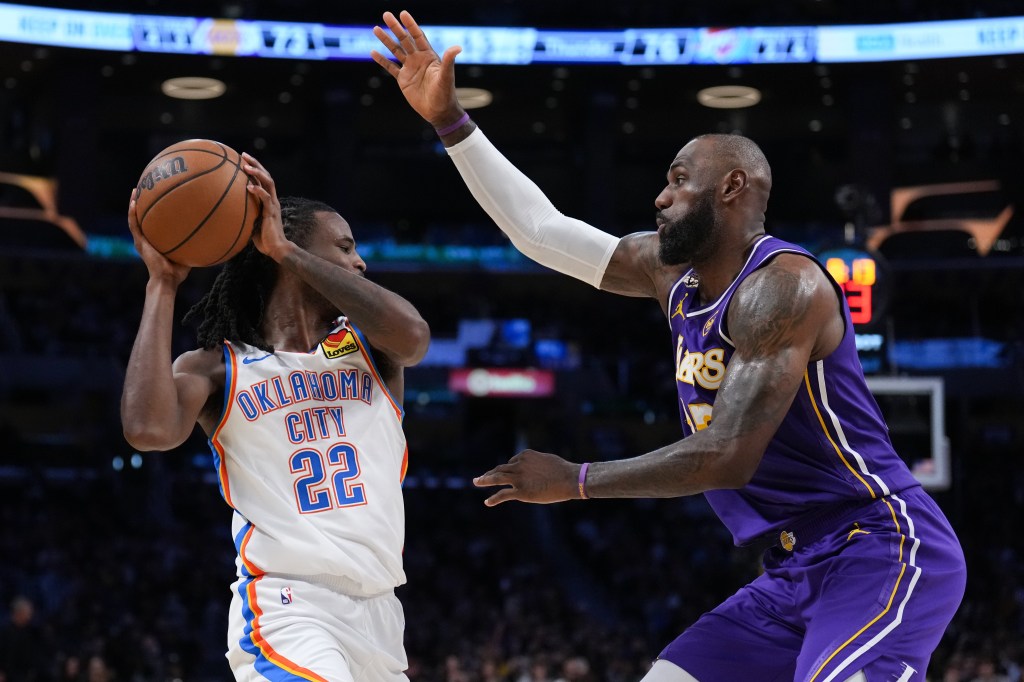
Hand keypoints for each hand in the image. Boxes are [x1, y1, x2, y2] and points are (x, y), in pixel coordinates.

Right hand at [127, 188, 189, 284]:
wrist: (166, 280)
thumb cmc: (178, 272)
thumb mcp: (188, 253)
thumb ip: (194, 243)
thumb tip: (210, 234)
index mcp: (155, 241)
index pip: (154, 223)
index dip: (154, 212)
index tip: (158, 198)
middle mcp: (147, 239)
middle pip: (143, 218)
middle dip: (143, 203)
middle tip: (146, 189)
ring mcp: (142, 241)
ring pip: (134, 219)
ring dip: (133, 204)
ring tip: (135, 190)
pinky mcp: (139, 243)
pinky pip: (133, 225)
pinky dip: (132, 214)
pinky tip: (133, 202)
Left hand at [241, 152, 291, 262]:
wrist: (276, 249)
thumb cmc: (263, 239)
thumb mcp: (250, 223)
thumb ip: (244, 214)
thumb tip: (226, 211)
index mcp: (268, 201)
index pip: (263, 180)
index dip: (254, 169)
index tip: (242, 160)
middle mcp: (272, 200)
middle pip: (266, 176)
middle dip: (255, 164)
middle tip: (244, 155)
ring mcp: (273, 205)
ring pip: (268, 183)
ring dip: (258, 173)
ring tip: (246, 167)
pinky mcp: (272, 212)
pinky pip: (266, 198)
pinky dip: (258, 191)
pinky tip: (249, 187)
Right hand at [370, 10, 464, 128]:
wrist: (438, 111)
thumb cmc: (445, 94)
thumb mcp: (446, 76)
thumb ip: (449, 61)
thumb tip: (457, 47)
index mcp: (429, 56)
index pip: (418, 37)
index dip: (411, 25)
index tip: (403, 14)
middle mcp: (418, 59)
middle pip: (405, 40)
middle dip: (395, 28)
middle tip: (386, 15)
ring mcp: (410, 69)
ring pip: (396, 51)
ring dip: (386, 40)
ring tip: (375, 29)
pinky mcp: (403, 80)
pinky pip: (390, 67)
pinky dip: (382, 60)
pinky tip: (373, 52)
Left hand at [473, 450, 580, 506]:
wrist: (570, 479)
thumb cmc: (563, 470)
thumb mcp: (547, 460)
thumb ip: (536, 463)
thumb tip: (534, 468)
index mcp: (525, 455)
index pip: (513, 462)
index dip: (511, 470)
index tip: (511, 476)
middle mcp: (519, 465)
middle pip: (500, 468)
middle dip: (489, 473)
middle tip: (480, 478)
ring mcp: (519, 478)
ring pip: (497, 478)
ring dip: (485, 480)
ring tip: (476, 482)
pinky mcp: (521, 492)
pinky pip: (503, 495)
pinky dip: (493, 498)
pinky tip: (487, 502)